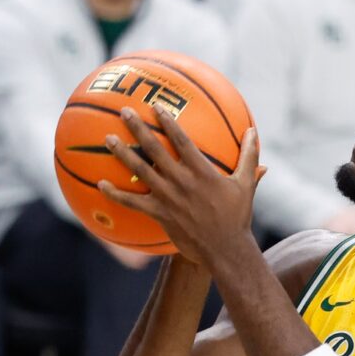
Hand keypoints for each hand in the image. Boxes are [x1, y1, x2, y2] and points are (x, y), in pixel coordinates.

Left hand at [98, 106, 262, 266]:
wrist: (225, 249)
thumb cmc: (237, 216)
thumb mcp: (246, 183)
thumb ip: (249, 156)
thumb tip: (253, 131)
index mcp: (201, 171)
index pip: (181, 140)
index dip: (168, 122)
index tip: (155, 106)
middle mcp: (181, 181)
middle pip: (154, 149)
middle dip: (138, 128)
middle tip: (124, 112)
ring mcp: (168, 198)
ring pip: (140, 171)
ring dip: (122, 154)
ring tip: (108, 139)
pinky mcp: (159, 214)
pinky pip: (133, 202)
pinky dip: (116, 194)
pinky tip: (101, 184)